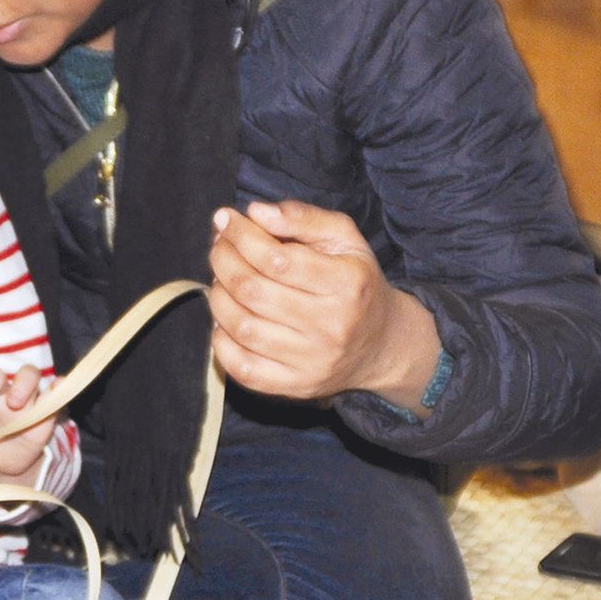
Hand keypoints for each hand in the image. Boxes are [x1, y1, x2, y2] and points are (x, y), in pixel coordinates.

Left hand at [208, 202, 443, 409]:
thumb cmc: (354, 281)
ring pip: (241, 326)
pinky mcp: (295, 386)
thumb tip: (256, 212)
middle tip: (219, 246)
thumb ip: (302, 217)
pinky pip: (241, 366)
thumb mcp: (343, 239)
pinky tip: (226, 318)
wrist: (382, 343)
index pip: (276, 258)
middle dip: (223, 260)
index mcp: (347, 284)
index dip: (240, 235)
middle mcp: (331, 326)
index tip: (225, 220)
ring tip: (222, 279)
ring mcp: (312, 361)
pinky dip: (220, 340)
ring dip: (218, 295)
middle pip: (252, 290)